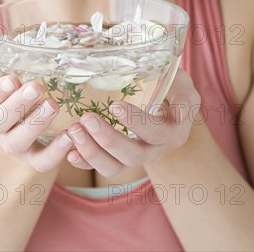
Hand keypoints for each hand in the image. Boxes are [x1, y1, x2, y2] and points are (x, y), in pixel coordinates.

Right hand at [0, 43, 73, 171]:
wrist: (25, 118)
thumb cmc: (13, 87)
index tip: (12, 80)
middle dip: (18, 104)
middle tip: (36, 88)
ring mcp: (13, 144)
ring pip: (18, 141)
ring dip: (35, 124)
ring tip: (53, 105)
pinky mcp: (34, 158)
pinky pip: (42, 161)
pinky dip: (56, 151)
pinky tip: (71, 135)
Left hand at [65, 68, 200, 175]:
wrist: (164, 100)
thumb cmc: (172, 87)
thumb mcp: (183, 86)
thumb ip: (184, 97)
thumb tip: (181, 114)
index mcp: (171, 134)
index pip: (153, 133)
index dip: (135, 122)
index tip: (114, 106)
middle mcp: (153, 150)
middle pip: (131, 155)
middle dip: (107, 139)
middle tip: (87, 118)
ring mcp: (133, 157)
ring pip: (113, 167)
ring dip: (91, 152)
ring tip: (73, 131)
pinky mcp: (116, 159)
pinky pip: (99, 167)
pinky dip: (84, 162)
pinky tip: (70, 152)